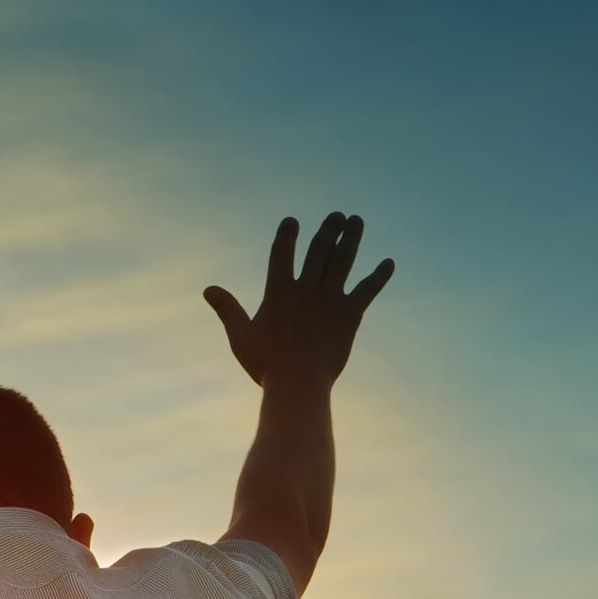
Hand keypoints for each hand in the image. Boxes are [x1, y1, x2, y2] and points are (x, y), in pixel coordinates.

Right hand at [204, 213, 394, 390]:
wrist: (298, 383)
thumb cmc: (266, 365)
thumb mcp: (241, 336)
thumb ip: (227, 309)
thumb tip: (208, 289)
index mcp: (278, 290)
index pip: (282, 252)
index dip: (287, 234)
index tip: (293, 221)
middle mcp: (305, 287)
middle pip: (319, 248)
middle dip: (328, 229)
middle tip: (337, 216)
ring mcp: (329, 298)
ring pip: (343, 260)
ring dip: (350, 238)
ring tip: (356, 221)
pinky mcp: (349, 314)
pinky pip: (368, 289)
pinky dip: (379, 275)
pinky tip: (389, 263)